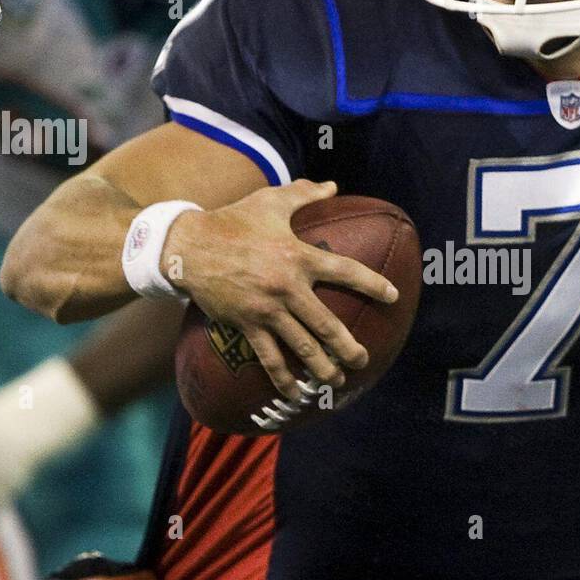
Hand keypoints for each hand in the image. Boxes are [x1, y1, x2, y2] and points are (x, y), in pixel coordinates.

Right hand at [160, 179, 399, 400]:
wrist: (187, 246)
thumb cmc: (232, 220)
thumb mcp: (270, 201)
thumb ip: (304, 193)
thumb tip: (333, 185)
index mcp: (298, 255)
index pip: (345, 270)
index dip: (372, 284)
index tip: (392, 296)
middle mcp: (287, 286)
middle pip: (326, 323)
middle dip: (348, 346)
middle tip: (363, 358)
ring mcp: (266, 309)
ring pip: (302, 346)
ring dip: (323, 367)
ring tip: (337, 380)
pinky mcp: (246, 325)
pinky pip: (268, 357)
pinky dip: (282, 378)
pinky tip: (295, 393)